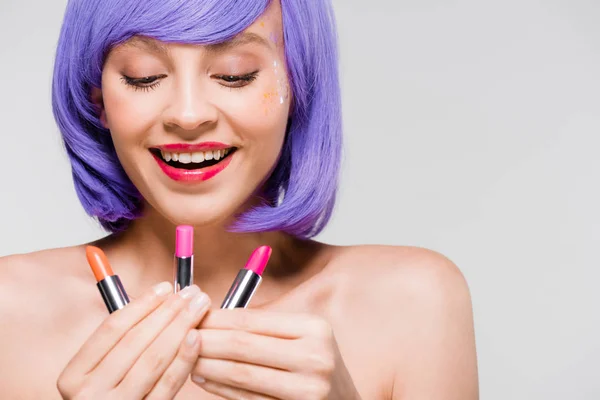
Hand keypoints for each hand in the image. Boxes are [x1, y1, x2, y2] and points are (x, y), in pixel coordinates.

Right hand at [57, 283, 210, 399]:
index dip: (141, 304)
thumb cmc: (108, 396)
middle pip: (135, 341)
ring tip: (198, 308)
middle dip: (167, 311)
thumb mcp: (99, 372)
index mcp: (74, 376)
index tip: (164, 287)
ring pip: (153, 359)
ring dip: (180, 327)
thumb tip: (159, 298)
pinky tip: (196, 337)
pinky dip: (184, 358)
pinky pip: (168, 384)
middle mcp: (90, 393)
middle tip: (191, 293)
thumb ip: (121, 340)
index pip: (111, 329)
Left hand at [191, 309, 360, 399]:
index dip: (216, 318)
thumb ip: (266, 327)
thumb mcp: (305, 336)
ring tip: (186, 357)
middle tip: (180, 335)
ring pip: (240, 374)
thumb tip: (213, 316)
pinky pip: (247, 399)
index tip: (193, 315)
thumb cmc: (316, 364)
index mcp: (314, 328)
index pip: (251, 320)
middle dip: (205, 340)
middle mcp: (314, 357)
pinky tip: (203, 379)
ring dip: (206, 365)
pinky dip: (220, 388)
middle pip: (242, 346)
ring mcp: (306, 389)